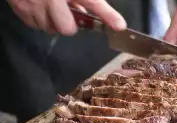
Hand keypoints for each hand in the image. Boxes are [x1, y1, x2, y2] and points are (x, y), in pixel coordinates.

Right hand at [7, 0, 126, 34]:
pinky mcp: (21, 9)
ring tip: (52, 7)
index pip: (93, 3)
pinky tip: (40, 7)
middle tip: (68, 13)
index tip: (119, 26)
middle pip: (67, 28)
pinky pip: (35, 25)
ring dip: (53, 22)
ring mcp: (33, 4)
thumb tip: (88, 11)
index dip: (108, 16)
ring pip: (50, 29)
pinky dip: (40, 19)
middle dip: (70, 24)